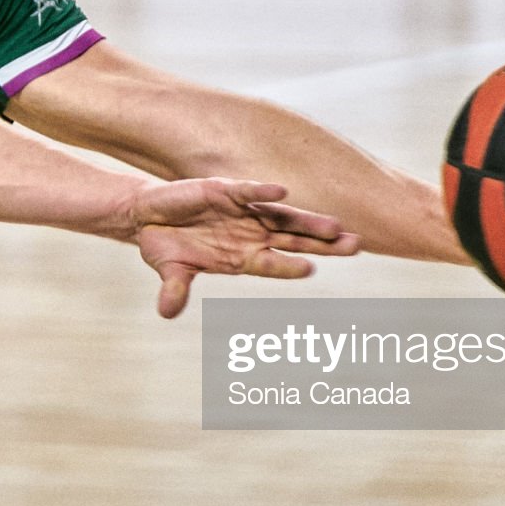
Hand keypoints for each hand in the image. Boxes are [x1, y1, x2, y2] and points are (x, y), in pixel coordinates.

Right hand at [129, 179, 359, 318]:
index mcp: (243, 258)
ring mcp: (243, 214)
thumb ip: (175, 289)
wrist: (149, 218)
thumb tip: (165, 312)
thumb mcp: (171, 269)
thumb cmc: (166, 248)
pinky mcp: (227, 192)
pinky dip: (263, 192)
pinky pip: (249, 193)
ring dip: (307, 221)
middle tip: (354, 246)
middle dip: (324, 244)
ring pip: (282, 217)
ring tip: (335, 227)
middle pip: (293, 241)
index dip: (290, 267)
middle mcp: (251, 236)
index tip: (310, 270)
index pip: (274, 264)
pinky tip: (282, 192)